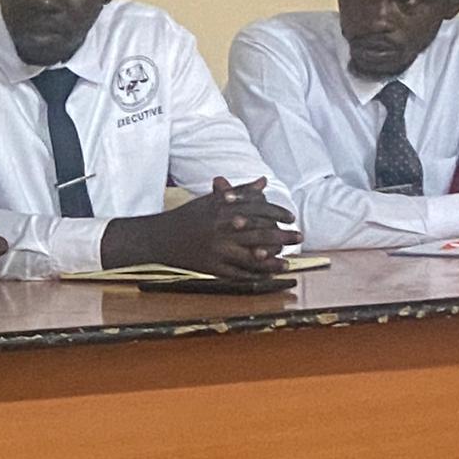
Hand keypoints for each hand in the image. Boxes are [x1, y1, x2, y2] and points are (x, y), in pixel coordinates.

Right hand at [119, 177, 296, 283]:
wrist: (158, 237)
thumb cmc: (188, 216)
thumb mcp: (212, 200)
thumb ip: (240, 191)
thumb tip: (264, 181)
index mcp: (222, 209)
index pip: (257, 208)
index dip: (277, 212)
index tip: (291, 217)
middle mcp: (220, 228)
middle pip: (258, 231)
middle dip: (282, 235)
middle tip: (300, 236)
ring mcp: (215, 249)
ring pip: (250, 256)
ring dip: (272, 261)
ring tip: (288, 262)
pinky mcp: (210, 266)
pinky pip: (237, 273)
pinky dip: (254, 276)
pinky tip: (268, 276)